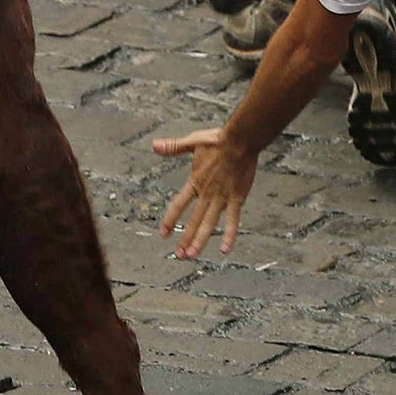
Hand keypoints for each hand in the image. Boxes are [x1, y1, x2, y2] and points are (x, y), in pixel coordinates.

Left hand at [153, 128, 258, 257]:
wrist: (241, 140)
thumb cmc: (218, 140)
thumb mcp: (192, 142)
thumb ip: (173, 147)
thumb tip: (154, 145)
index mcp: (195, 181)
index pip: (178, 204)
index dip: (170, 219)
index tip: (163, 233)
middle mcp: (207, 193)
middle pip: (193, 220)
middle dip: (185, 239)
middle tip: (179, 254)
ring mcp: (222, 197)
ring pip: (209, 224)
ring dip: (200, 240)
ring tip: (192, 255)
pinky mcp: (237, 198)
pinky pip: (233, 220)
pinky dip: (229, 235)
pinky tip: (226, 249)